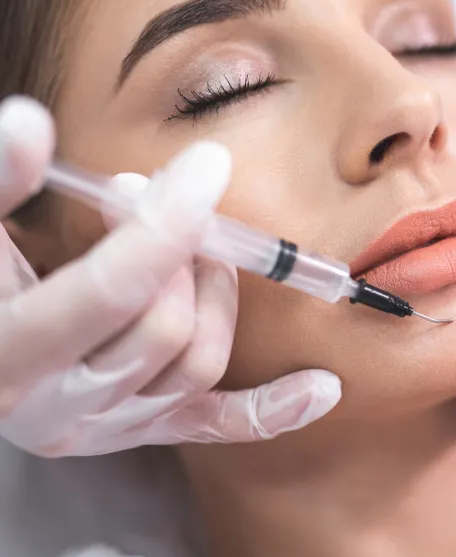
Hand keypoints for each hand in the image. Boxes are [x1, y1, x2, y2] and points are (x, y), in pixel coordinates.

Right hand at [0, 96, 340, 456]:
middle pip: (166, 329)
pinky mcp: (142, 431)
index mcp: (7, 355)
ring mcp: (105, 428)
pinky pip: (218, 426)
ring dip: (218, 296)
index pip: (114, 291)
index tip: (206, 167)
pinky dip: (274, 408)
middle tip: (175, 203)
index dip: (168, 225)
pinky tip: (322, 388)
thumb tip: (32, 125)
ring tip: (202, 251)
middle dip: (186, 255)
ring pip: (199, 367)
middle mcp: (57, 408)